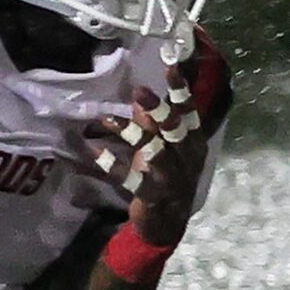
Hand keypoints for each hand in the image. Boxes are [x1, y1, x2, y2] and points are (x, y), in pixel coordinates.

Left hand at [84, 58, 208, 247]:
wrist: (168, 222)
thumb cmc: (168, 178)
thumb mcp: (165, 149)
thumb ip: (153, 125)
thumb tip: (139, 99)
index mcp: (194, 144)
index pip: (190, 113)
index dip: (181, 91)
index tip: (171, 67)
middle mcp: (186, 158)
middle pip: (174, 129)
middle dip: (157, 109)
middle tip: (138, 90)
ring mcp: (170, 177)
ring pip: (153, 150)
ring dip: (130, 133)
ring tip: (108, 119)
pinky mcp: (151, 194)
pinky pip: (130, 178)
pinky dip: (113, 165)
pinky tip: (95, 152)